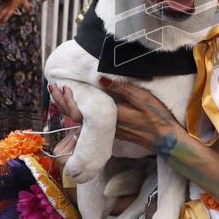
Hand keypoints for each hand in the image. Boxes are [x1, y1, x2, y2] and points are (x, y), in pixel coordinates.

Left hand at [50, 80, 177, 151]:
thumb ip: (122, 89)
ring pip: (82, 121)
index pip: (79, 111)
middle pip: (76, 117)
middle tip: (52, 88)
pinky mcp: (113, 133)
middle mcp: (105, 126)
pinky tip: (80, 106)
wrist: (166, 140)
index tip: (57, 87)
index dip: (65, 100)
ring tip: (60, 94)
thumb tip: (100, 78)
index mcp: (109, 116)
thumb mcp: (142, 98)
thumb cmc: (157, 117)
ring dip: (70, 108)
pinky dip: (82, 115)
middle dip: (62, 103)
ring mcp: (108, 131)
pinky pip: (92, 124)